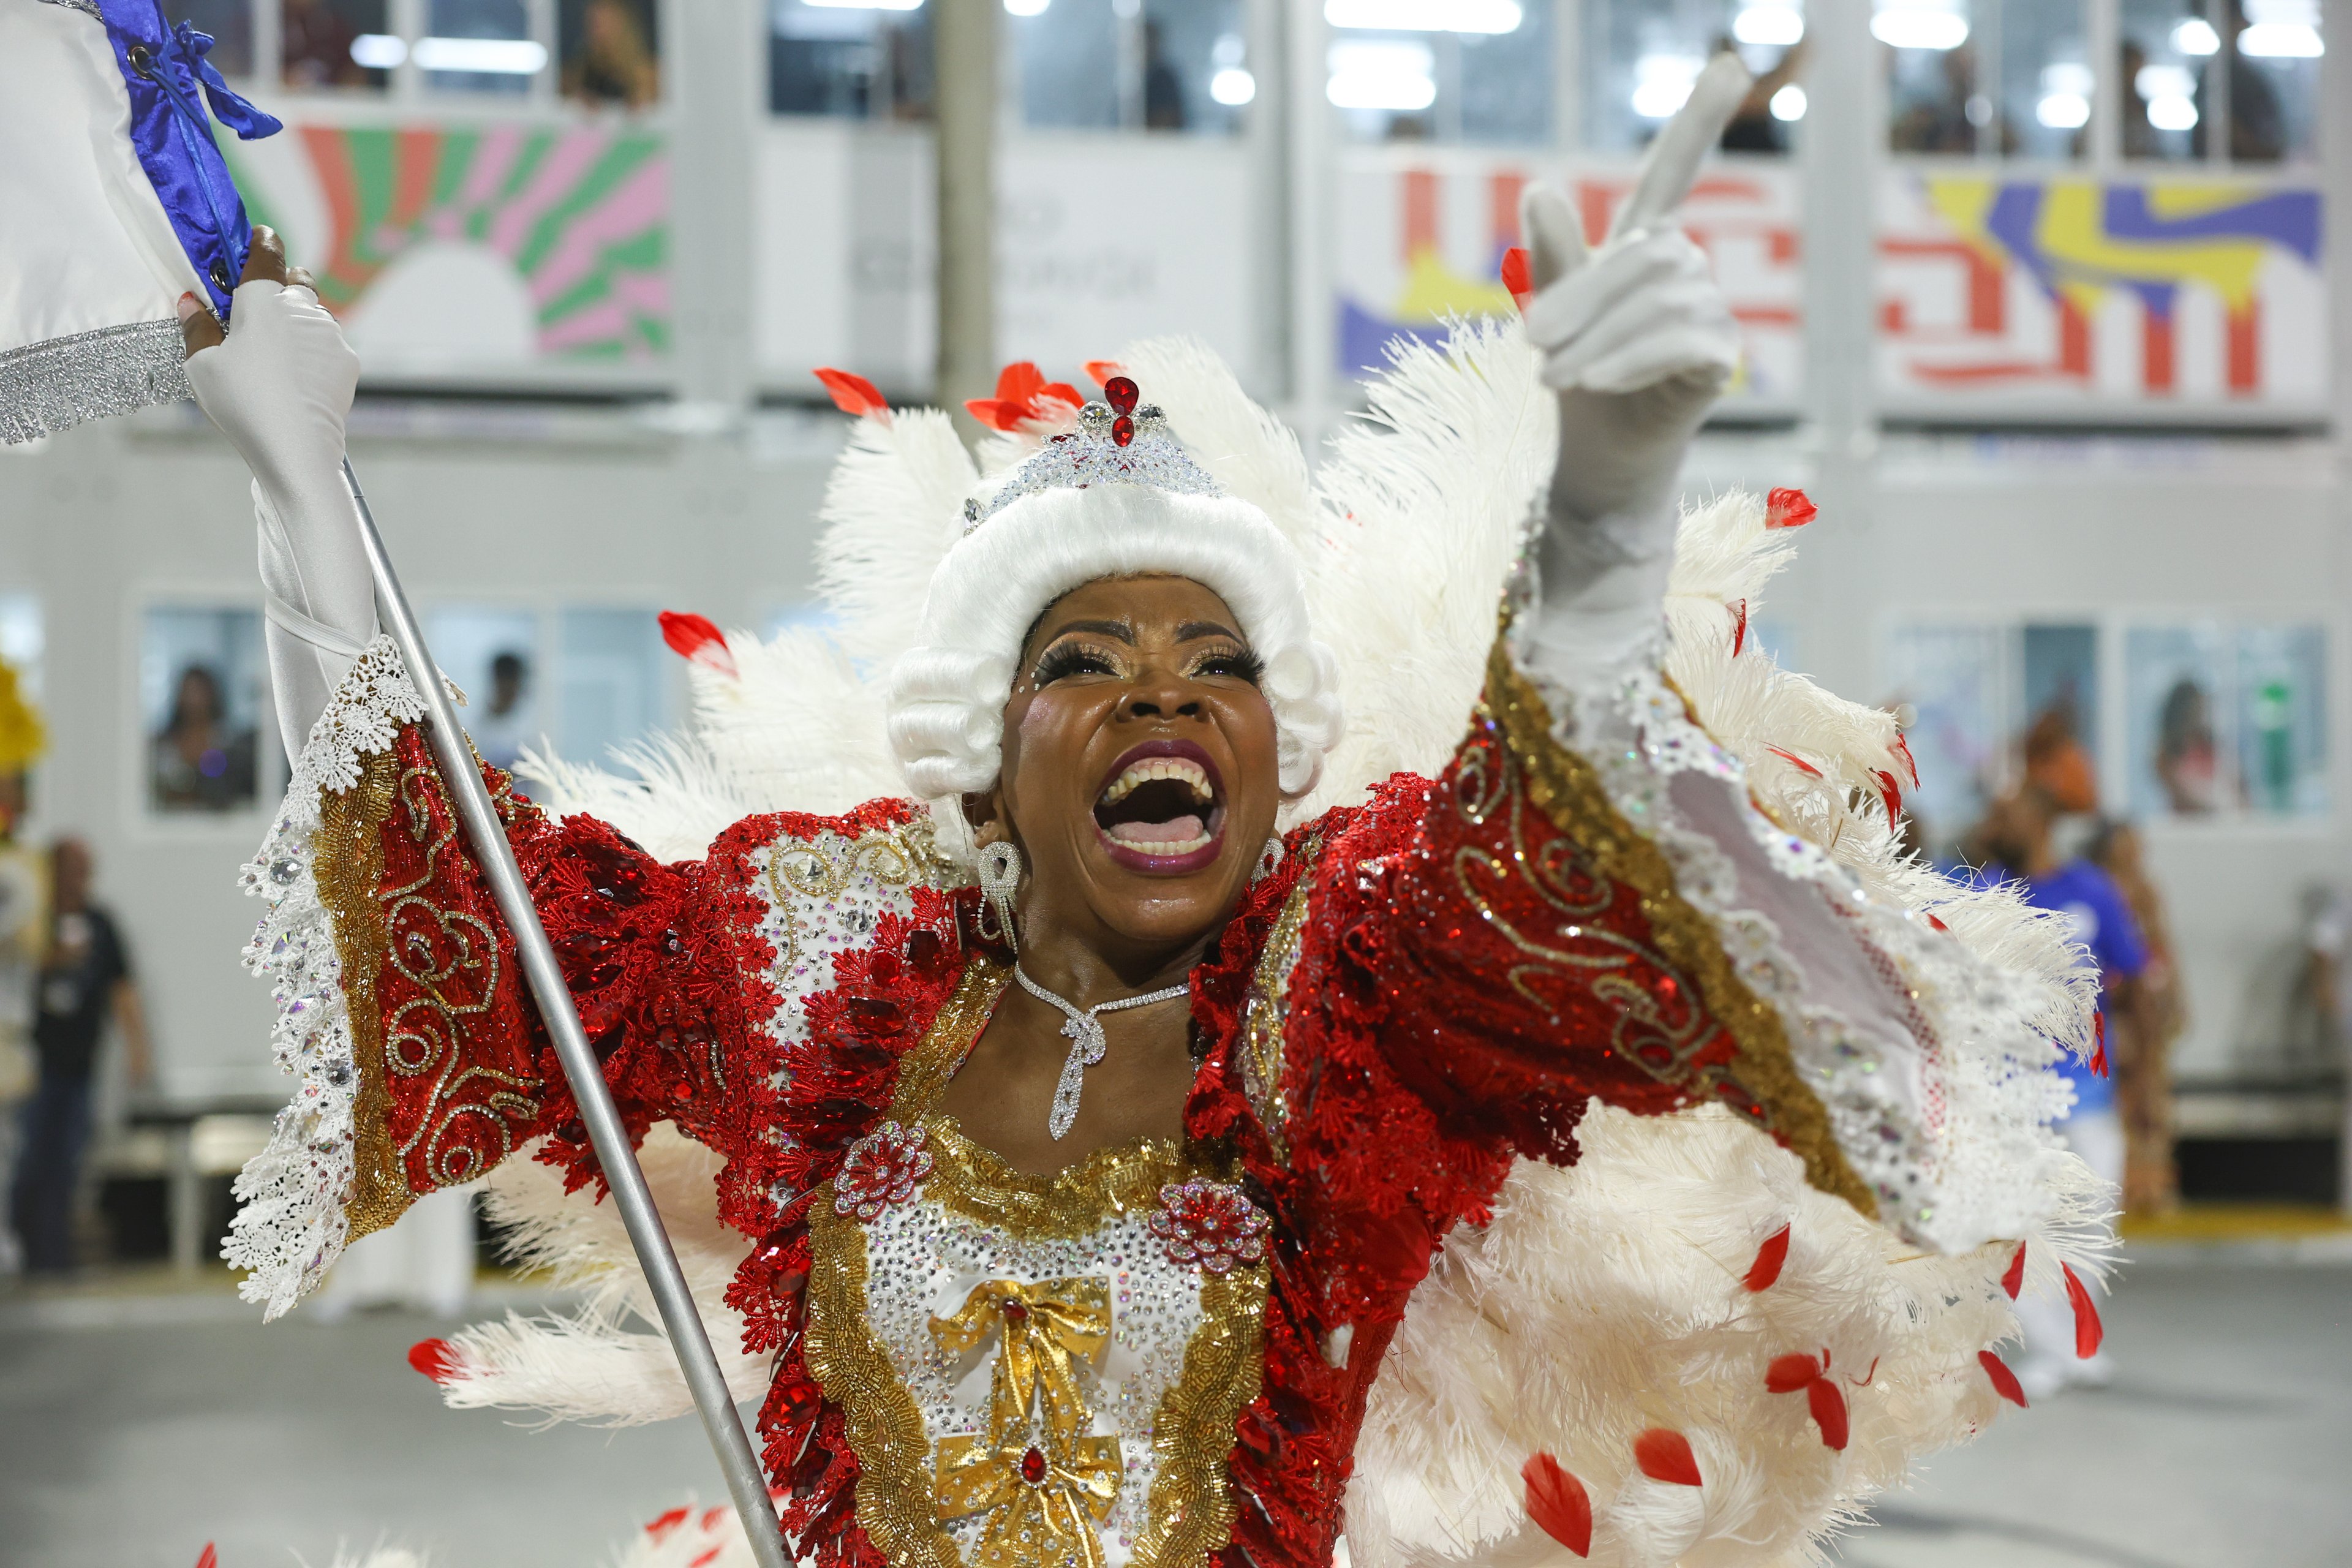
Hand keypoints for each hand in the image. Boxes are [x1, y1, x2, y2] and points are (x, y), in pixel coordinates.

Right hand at [179, 226, 358, 511]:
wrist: (297, 450)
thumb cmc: (243, 404)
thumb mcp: (202, 366)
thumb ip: (197, 328)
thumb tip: (191, 302)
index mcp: (263, 300)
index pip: (266, 252)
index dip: (260, 241)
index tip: (256, 238)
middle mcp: (303, 309)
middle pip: (296, 280)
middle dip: (280, 284)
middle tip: (257, 307)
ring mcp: (330, 335)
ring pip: (314, 314)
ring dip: (297, 322)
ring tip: (275, 353)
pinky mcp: (347, 361)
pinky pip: (327, 344)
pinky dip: (312, 350)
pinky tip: (296, 376)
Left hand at [1520, 56, 1746, 530]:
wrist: (1598, 459)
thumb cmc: (1576, 383)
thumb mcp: (1553, 316)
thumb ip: (1554, 256)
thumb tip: (1542, 185)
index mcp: (1643, 248)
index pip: (1672, 173)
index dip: (1699, 120)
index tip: (1729, 63)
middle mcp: (1685, 269)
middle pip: (1642, 255)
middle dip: (1580, 299)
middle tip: (1529, 346)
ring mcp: (1710, 309)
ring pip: (1657, 299)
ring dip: (1595, 339)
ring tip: (1553, 377)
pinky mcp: (1722, 354)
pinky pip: (1678, 337)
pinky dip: (1627, 358)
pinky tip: (1595, 382)